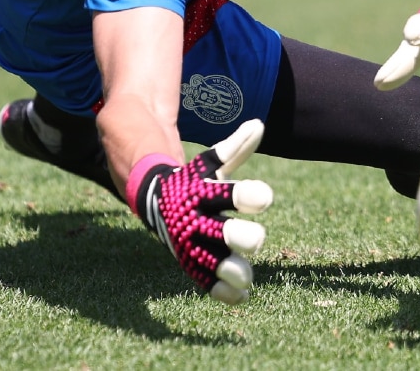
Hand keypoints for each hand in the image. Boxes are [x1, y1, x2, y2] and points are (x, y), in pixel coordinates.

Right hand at [138, 120, 272, 303]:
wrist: (154, 202)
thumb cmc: (192, 181)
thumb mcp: (211, 165)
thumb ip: (236, 149)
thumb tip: (259, 124)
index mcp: (205, 194)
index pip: (229, 194)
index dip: (247, 195)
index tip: (265, 198)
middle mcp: (198, 221)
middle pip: (222, 232)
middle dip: (240, 237)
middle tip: (257, 240)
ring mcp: (193, 245)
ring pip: (214, 262)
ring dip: (232, 270)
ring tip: (247, 278)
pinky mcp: (192, 264)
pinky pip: (206, 281)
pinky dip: (222, 291)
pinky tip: (242, 295)